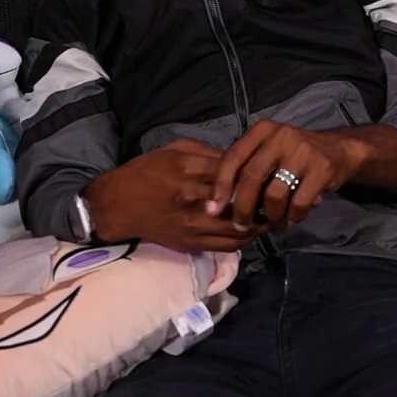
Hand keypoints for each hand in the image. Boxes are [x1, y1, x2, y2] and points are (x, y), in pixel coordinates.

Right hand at [84, 139, 268, 252]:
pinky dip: (244, 239)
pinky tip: (251, 230)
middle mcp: (193, 198)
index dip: (255, 173)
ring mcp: (193, 224)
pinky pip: (226, 246)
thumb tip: (237, 161)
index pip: (233, 172)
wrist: (117, 205)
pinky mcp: (191, 243)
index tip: (270, 171)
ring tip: (271, 216)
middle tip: (279, 196)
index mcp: (188, 169)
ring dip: (259, 225)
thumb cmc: (144, 172)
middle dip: (264, 201)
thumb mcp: (174, 150)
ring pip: (239, 229)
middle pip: (241, 202)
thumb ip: (207, 154)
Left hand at [207, 121, 361, 230]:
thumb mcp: (268, 152)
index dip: (220, 186)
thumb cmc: (294, 156)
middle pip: (251, 177)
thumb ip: (246, 169)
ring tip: (273, 220)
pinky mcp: (322, 168)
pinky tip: (294, 216)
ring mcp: (303, 150)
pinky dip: (293, 216)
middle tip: (241, 225)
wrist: (339, 149)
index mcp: (262, 130)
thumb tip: (217, 205)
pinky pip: (299, 203)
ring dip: (271, 215)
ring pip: (274, 194)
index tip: (213, 210)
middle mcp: (280, 135)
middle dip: (242, 207)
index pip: (233, 157)